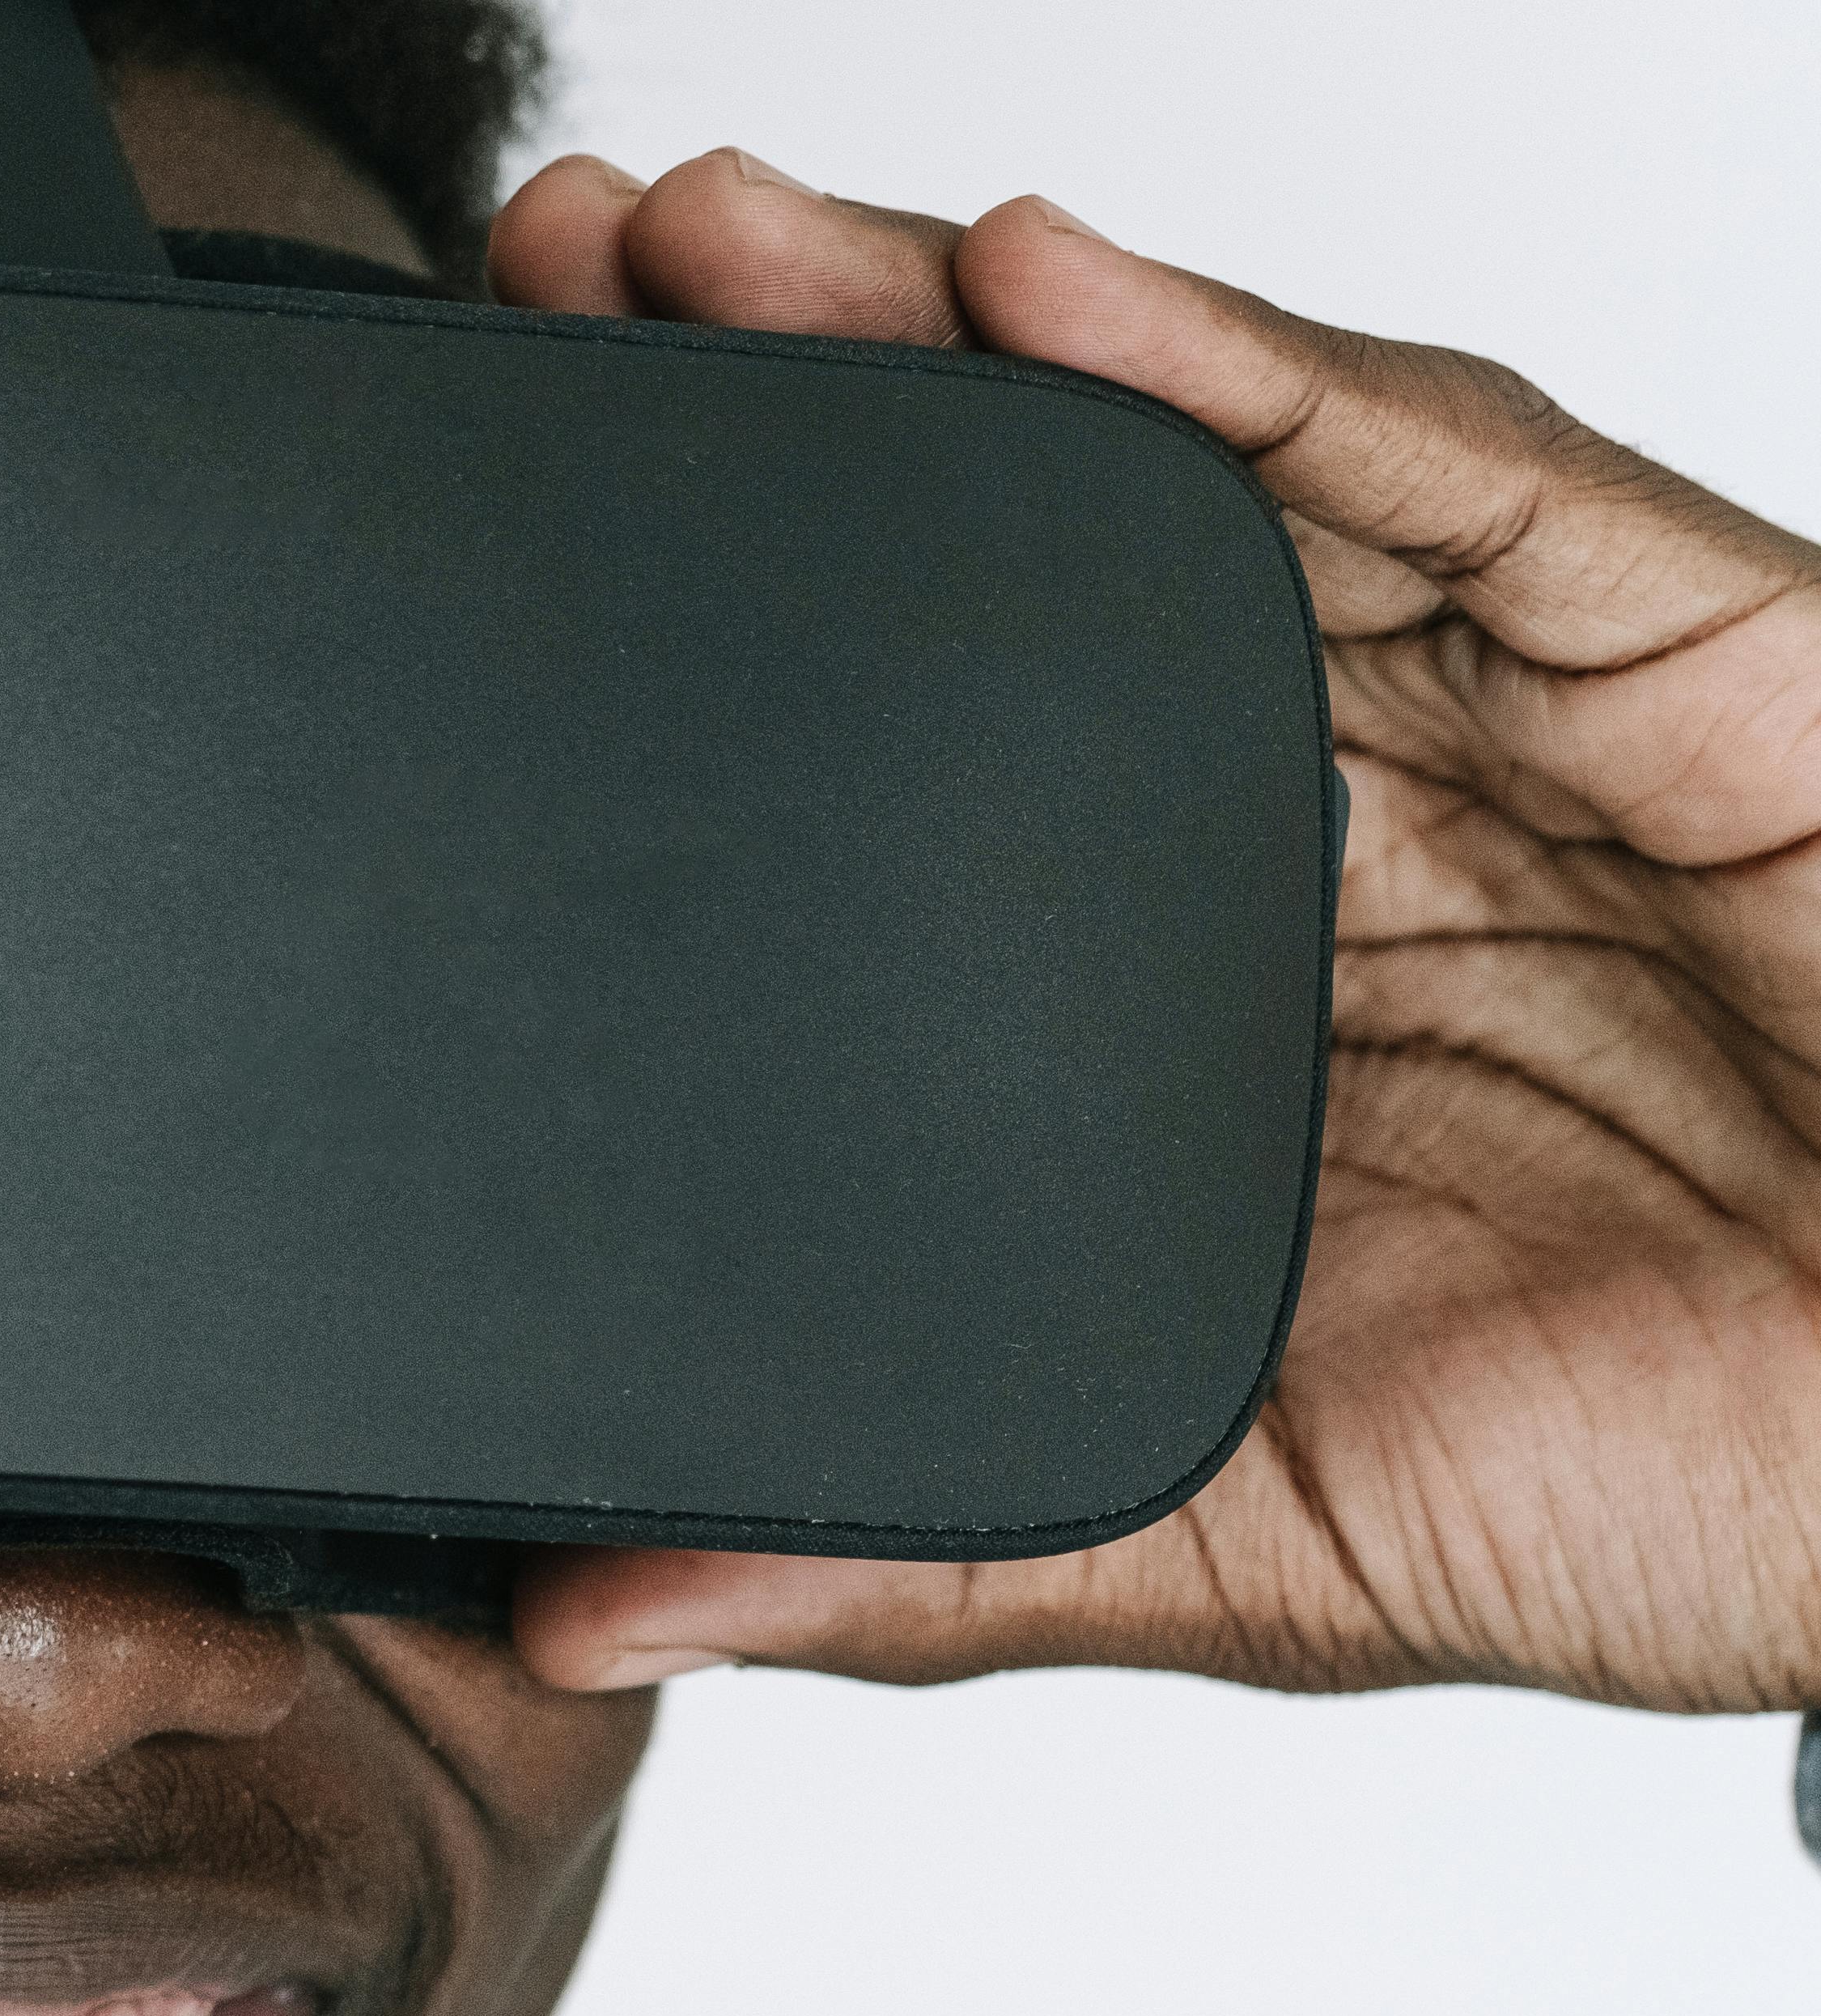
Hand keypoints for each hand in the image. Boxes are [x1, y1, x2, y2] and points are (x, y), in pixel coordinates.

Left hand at [493, 153, 1820, 1713]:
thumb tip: (577, 1620)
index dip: (705, 649)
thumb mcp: (1232, 1540)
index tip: (475, 558)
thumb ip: (915, 1556)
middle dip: (781, 397)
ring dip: (945, 326)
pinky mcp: (1671, 643)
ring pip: (1185, 458)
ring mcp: (1497, 708)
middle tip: (545, 283)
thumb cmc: (1693, 1483)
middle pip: (1013, 553)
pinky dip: (1237, 368)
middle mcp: (1328, 808)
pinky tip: (1043, 283)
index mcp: (1195, 993)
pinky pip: (1433, 470)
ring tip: (706, 241)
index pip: (914, 760)